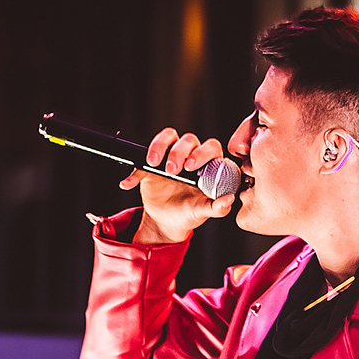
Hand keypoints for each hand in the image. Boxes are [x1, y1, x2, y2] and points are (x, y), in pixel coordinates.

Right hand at [122, 128, 235, 243]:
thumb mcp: (203, 212)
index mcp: (208, 166)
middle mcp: (191, 156)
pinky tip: (128, 184)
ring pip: (168, 137)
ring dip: (159, 146)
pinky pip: (142, 157)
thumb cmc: (190, 214)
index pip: (211, 147)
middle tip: (173, 170)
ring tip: (154, 165)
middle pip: (189, 139)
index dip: (202, 152)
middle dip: (180, 151)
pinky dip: (135, 171)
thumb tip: (229, 199)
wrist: (167, 222)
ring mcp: (171, 156)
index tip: (192, 166)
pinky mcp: (152, 163)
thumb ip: (218, 207)